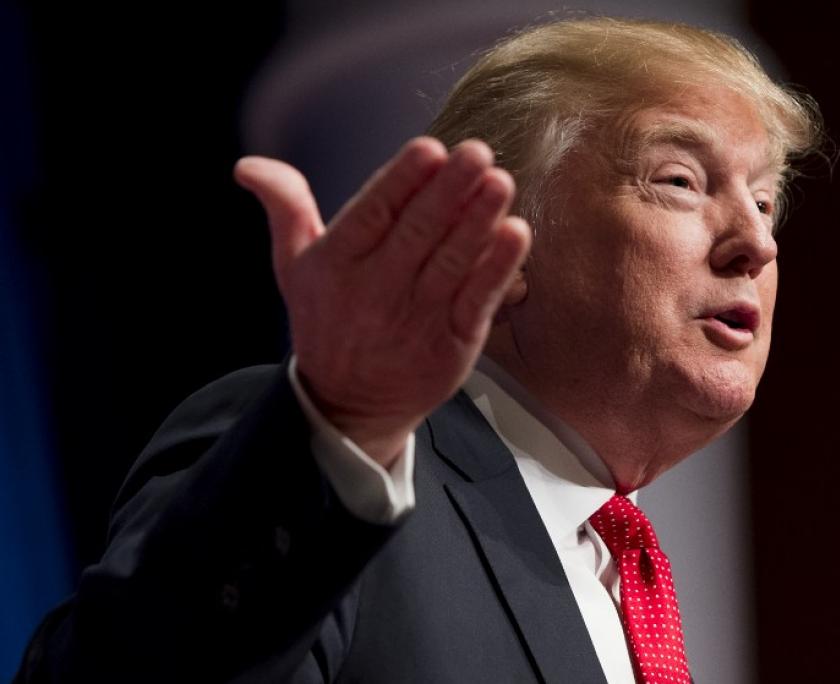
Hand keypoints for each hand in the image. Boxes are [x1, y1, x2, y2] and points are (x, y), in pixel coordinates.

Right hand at [234, 138, 530, 466]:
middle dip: (449, 191)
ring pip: (451, 262)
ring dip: (478, 221)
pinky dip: (497, 268)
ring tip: (499, 183)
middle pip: (417, 232)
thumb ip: (285, 209)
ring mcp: (417, 319)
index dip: (401, 181)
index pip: (372, 213)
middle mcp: (376, 290)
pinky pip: (477, 300)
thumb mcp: (293, 267)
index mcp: (337, 263)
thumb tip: (248, 166)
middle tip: (476, 153)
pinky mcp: (452, 345)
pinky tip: (514, 234)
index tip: (429, 149)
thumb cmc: (326, 321)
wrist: (349, 404)